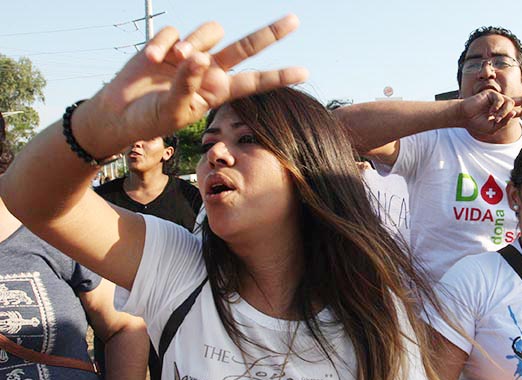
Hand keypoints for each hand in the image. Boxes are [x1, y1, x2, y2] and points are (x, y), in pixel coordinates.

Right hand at [78, 15, 308, 157]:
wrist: (119, 114)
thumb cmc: (150, 119)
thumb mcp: (174, 110)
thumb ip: (188, 84)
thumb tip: (201, 56)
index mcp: (218, 91)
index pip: (254, 82)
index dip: (278, 76)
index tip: (304, 71)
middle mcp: (210, 70)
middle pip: (245, 47)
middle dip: (269, 34)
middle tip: (295, 20)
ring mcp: (190, 55)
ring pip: (210, 32)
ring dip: (196, 42)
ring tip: (176, 58)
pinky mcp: (168, 43)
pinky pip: (174, 31)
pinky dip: (163, 43)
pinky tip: (151, 59)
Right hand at [458, 90, 521, 133]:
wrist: (465, 117)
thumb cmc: (477, 123)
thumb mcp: (493, 128)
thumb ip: (505, 122)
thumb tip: (515, 112)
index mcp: (503, 112)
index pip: (518, 111)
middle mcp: (502, 104)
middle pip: (520, 100)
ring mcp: (498, 98)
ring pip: (510, 103)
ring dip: (504, 112)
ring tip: (494, 117)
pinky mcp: (493, 93)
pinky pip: (501, 100)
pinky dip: (497, 107)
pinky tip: (490, 111)